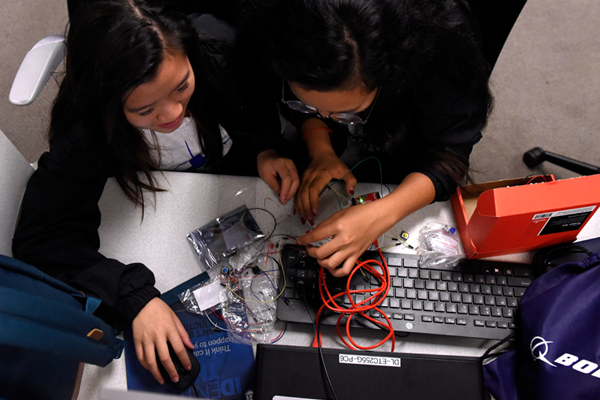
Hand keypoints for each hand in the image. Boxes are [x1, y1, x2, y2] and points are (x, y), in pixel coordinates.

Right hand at [132, 297, 192, 384]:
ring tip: (161, 379)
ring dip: (156, 372)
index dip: (184, 360)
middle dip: (171, 370)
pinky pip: (140, 357)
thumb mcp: (175, 318)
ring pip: (150, 361)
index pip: (179, 348)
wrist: (142, 303)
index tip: (187, 366)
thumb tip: (190, 346)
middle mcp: (157, 335)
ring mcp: (146, 339)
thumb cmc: (159, 309)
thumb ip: (183, 333)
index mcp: (169, 329)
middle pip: (164, 357)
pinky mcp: (137, 341)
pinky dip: (145, 366)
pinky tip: (150, 369)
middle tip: (175, 378)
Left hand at [257, 149, 299, 204]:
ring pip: (298, 181)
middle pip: (295, 180)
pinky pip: (297, 180)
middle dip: (291, 192)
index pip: (287, 178)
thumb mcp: (265, 175)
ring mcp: (294, 166)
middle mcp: (290, 164)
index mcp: (281, 163)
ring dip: (293, 192)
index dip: (285, 190)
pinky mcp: (295, 170)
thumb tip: (281, 195)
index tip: (282, 199)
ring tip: (286, 199)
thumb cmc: (264, 165)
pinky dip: (293, 188)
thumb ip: (274, 185)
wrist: (267, 156)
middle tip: (284, 201)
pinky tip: (288, 194)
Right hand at [296, 152, 355, 224]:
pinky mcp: (301, 180)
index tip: (315, 212)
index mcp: (320, 174)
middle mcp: (310, 176)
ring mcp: (304, 178)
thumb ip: (351, 181)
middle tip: (310, 221)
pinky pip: (297, 193)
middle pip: (304, 193)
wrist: (321, 153)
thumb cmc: (334, 163)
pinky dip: (296, 203)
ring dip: (300, 208)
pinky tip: (297, 212)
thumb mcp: (345, 170)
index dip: (313, 201)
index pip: (314, 189)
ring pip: (299, 194)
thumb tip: (351, 192)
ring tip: (304, 219)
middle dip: (306, 208)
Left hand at [298, 172, 436, 276]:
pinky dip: (335, 271)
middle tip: (309, 248)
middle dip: (310, 251)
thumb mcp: (339, 213)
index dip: (303, 239)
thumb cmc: (361, 213)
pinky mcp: (356, 256)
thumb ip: (325, 224)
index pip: (315, 236)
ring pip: (330, 264)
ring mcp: (350, 250)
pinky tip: (331, 266)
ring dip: (320, 262)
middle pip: (320, 253)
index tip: (300, 241)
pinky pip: (344, 270)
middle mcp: (344, 240)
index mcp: (338, 226)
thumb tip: (313, 234)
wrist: (379, 217)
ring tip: (319, 256)